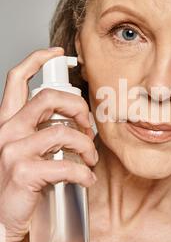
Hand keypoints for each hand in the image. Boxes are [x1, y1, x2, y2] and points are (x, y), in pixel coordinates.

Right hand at [0, 47, 97, 241]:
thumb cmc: (15, 187)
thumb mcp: (19, 152)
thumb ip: (36, 133)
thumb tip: (72, 122)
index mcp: (5, 122)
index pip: (16, 79)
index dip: (37, 59)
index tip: (58, 53)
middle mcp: (5, 130)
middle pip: (49, 98)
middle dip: (78, 107)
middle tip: (89, 126)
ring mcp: (12, 150)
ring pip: (64, 132)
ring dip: (87, 146)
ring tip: (91, 160)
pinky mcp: (23, 173)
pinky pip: (68, 166)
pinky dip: (85, 174)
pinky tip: (87, 180)